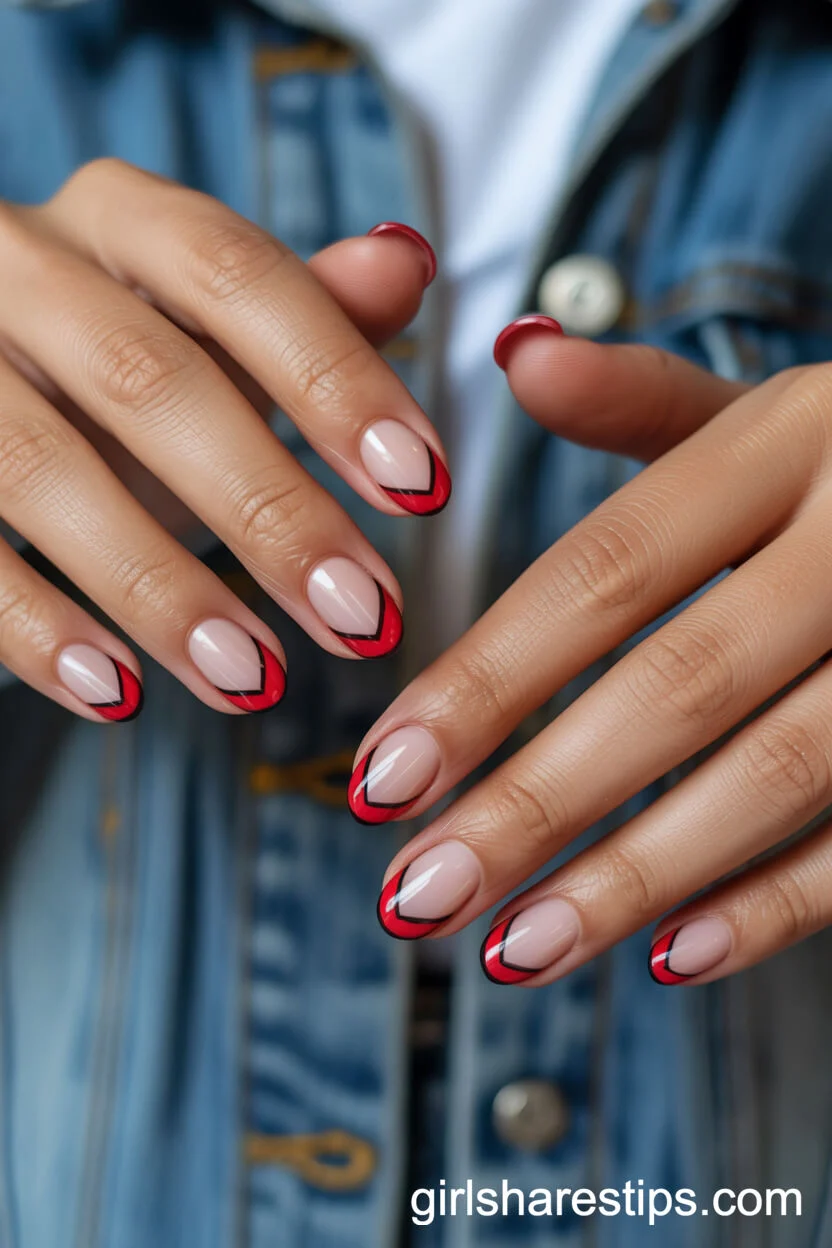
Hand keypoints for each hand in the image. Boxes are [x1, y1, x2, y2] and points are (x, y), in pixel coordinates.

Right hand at [0, 160, 447, 720]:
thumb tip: (408, 262)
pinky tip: (117, 694)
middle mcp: (20, 264)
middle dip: (265, 507)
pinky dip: (35, 629)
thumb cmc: (121, 363)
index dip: (335, 381)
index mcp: (120, 219)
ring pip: (42, 467)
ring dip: (158, 586)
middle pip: (147, 379)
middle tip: (359, 616)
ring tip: (253, 679)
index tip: (423, 489)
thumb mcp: (213, 333)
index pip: (239, 274)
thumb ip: (309, 308)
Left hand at [358, 316, 831, 986]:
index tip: (382, 776)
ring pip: (781, 770)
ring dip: (636, 876)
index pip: (606, 573)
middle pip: (679, 684)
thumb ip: (641, 398)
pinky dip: (782, 901)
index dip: (487, 680)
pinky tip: (672, 955)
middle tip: (415, 893)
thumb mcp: (768, 408)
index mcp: (790, 439)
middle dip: (537, 803)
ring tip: (512, 948)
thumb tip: (513, 354)